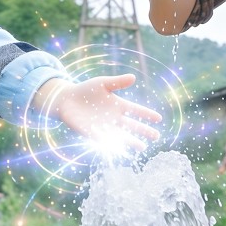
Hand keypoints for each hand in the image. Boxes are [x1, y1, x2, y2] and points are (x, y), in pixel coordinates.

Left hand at [41, 75, 161, 151]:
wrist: (67, 99)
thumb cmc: (86, 90)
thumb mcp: (102, 83)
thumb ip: (117, 82)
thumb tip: (133, 77)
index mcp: (118, 105)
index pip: (136, 110)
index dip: (146, 114)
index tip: (159, 118)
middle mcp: (114, 118)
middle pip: (132, 125)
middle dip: (144, 130)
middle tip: (156, 136)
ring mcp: (104, 127)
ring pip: (120, 136)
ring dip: (130, 141)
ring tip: (142, 147)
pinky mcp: (92, 133)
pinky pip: (102, 138)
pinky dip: (109, 142)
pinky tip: (118, 147)